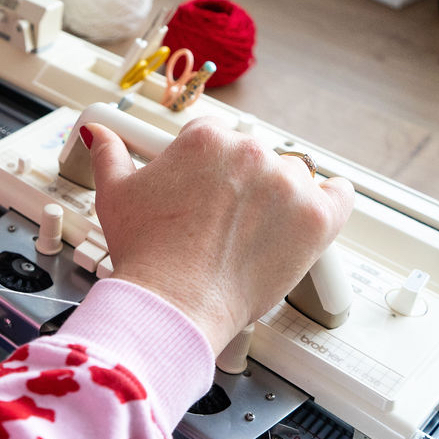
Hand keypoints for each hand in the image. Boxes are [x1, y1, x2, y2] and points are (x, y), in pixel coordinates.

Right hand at [81, 117, 353, 350]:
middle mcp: (251, 153)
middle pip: (252, 155)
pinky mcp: (318, 220)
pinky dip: (331, 198)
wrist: (174, 304)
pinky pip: (339, 195)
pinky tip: (316, 207)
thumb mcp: (114, 195)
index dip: (202, 166)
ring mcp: (289, 186)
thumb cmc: (145, 254)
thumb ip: (109, 154)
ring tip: (250, 230)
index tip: (198, 188)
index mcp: (206, 139)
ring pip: (291, 176)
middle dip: (237, 181)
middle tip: (216, 219)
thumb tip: (99, 134)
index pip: (212, 137)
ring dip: (276, 194)